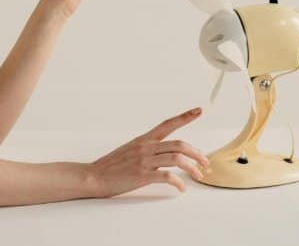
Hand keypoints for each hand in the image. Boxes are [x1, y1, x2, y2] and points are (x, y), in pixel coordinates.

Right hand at [86, 107, 210, 196]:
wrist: (93, 176)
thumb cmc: (110, 166)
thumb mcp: (129, 150)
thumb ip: (146, 149)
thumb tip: (162, 152)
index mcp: (143, 140)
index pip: (167, 124)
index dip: (185, 116)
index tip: (199, 110)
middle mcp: (145, 147)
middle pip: (179, 144)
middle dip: (197, 153)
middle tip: (205, 162)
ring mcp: (144, 161)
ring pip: (176, 158)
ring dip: (191, 167)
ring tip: (198, 176)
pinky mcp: (141, 175)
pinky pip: (166, 176)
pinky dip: (178, 182)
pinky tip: (181, 187)